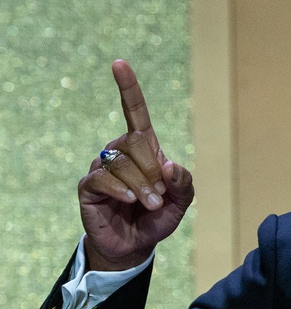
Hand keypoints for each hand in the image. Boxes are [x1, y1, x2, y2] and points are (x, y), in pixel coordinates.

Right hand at [78, 59, 194, 270]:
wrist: (136, 245)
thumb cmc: (158, 218)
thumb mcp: (182, 200)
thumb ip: (184, 181)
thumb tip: (170, 165)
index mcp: (144, 149)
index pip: (135, 112)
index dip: (128, 88)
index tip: (119, 63)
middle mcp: (121, 152)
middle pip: (135, 142)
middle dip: (153, 171)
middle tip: (159, 196)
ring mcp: (103, 168)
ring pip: (122, 162)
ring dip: (142, 186)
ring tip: (149, 205)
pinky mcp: (89, 186)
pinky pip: (103, 178)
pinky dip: (122, 189)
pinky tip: (130, 200)